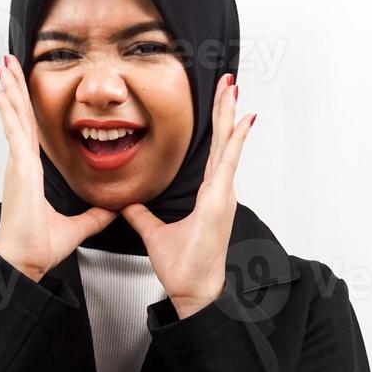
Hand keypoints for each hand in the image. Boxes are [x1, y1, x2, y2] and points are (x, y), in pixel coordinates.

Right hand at [0, 53, 116, 281]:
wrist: (24, 262)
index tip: (20, 87)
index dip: (25, 107)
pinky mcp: (19, 168)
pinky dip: (6, 108)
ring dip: (10, 88)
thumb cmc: (38, 247)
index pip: (29, 130)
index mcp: (31, 173)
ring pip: (14, 117)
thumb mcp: (77, 227)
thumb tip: (112, 210)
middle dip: (14, 87)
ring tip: (4, 64)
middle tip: (9, 63)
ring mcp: (18, 164)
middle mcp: (21, 164)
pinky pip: (13, 130)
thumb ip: (94, 216)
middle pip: (19, 116)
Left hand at [121, 73, 255, 317]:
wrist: (193, 290)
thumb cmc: (183, 268)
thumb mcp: (154, 234)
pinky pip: (228, 164)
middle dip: (225, 109)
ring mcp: (222, 195)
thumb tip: (128, 205)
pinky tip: (242, 121)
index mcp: (208, 195)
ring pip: (228, 145)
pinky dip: (236, 140)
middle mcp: (219, 191)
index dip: (217, 125)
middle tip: (228, 81)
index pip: (214, 151)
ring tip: (234, 89)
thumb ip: (142, 217)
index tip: (219, 100)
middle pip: (224, 141)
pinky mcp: (219, 201)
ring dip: (231, 116)